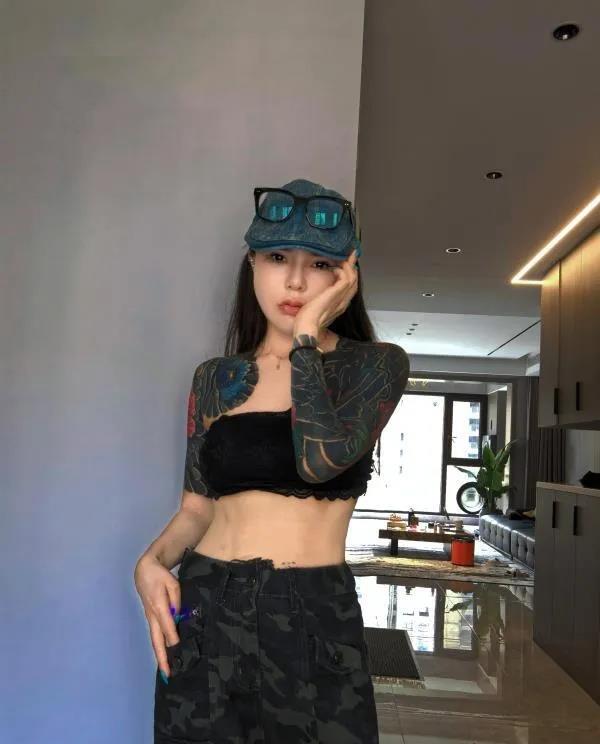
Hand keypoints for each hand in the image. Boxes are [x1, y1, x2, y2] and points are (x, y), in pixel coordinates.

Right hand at [134, 552, 181, 680]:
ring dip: (159, 656)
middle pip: (156, 640)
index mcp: (159, 607)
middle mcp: (152, 616)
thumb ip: (177, 600)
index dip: (173, 640)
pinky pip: (155, 635)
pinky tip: (164, 655)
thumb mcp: (173, 583)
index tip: (179, 653)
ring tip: (166, 671)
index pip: (167, 627)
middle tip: (167, 675)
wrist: (144, 570)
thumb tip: (179, 615)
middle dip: (162, 658)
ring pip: (154, 640)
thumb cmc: (160, 575)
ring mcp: (149, 618)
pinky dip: (158, 647)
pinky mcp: (150, 618)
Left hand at [292, 249, 358, 334]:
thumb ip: (317, 303)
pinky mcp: (336, 294)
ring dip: (349, 266)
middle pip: (354, 282)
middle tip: (351, 256)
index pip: (349, 289)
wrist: (307, 328)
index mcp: (338, 306)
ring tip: (345, 258)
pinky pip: (346, 278)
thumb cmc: (307, 322)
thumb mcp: (314, 310)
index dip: (349, 276)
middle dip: (353, 267)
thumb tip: (312, 297)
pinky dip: (343, 270)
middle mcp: (343, 302)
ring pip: (353, 278)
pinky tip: (335, 267)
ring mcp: (341, 298)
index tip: (347, 265)